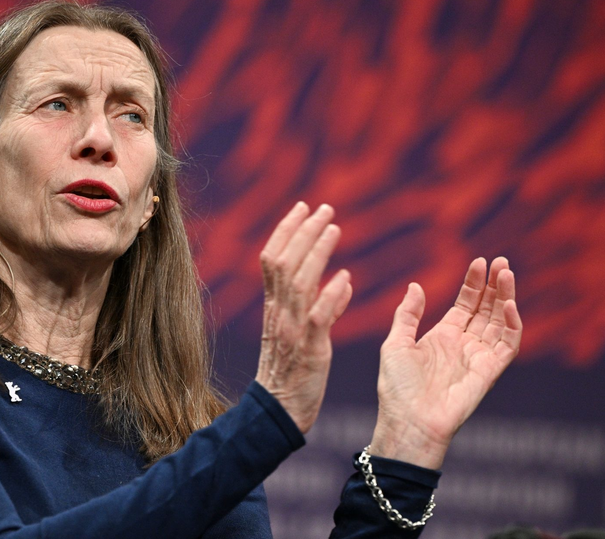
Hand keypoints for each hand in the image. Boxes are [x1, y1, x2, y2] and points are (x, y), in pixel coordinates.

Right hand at [255, 202, 352, 433]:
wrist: (278, 410)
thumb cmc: (289, 371)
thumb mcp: (297, 333)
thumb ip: (315, 305)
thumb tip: (340, 280)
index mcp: (273, 306)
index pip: (272, 258)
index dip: (286, 229)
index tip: (303, 206)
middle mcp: (279, 312)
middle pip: (284, 262)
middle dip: (303, 231)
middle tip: (324, 208)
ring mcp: (291, 330)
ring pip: (299, 282)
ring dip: (317, 252)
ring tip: (334, 228)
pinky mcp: (308, 349)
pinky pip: (317, 318)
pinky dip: (330, 296)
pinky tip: (345, 278)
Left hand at [370, 257, 521, 468]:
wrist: (408, 421)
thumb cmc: (397, 388)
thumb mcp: (395, 344)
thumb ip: (407, 315)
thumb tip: (415, 285)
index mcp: (442, 336)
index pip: (466, 304)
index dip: (474, 284)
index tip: (479, 261)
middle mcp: (463, 344)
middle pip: (486, 309)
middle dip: (494, 285)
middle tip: (501, 261)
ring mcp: (478, 357)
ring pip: (500, 322)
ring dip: (506, 298)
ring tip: (506, 274)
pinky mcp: (489, 372)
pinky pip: (507, 345)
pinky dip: (512, 325)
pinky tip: (507, 305)